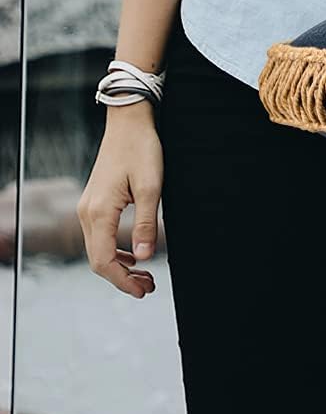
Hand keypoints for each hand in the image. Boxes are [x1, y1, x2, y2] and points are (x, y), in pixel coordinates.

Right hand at [77, 104, 162, 298]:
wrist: (128, 123)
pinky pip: (100, 236)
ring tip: (145, 276)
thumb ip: (145, 223)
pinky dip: (115, 251)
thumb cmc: (141, 149)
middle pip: (98, 260)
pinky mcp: (94, 202)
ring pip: (98, 249)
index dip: (123, 281)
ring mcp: (87, 208)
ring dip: (119, 266)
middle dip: (122, 278)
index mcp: (99, 212)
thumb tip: (145, 257)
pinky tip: (133, 255)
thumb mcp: (151, 186)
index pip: (104, 261)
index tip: (144, 290)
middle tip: (149, 288)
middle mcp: (86, 213)